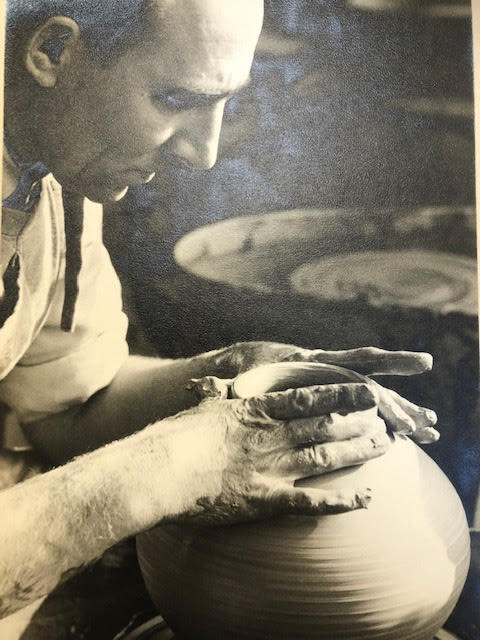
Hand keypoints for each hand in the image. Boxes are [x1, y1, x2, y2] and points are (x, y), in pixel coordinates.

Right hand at [169, 382, 388, 525]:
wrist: (163, 469)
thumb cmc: (178, 435)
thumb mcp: (203, 406)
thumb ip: (216, 392)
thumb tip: (208, 380)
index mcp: (259, 411)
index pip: (310, 398)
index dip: (342, 394)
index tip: (368, 390)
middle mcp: (273, 436)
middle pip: (326, 425)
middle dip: (359, 421)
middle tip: (386, 418)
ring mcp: (273, 467)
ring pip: (326, 456)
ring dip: (358, 450)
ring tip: (385, 446)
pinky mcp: (267, 500)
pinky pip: (311, 501)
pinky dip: (341, 501)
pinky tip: (366, 498)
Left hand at [206, 342, 438, 443]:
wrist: (245, 370)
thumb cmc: (243, 373)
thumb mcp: (234, 378)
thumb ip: (222, 383)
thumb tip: (198, 387)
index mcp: (313, 364)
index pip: (354, 362)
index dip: (388, 363)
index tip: (420, 366)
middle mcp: (329, 376)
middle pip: (373, 388)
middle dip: (401, 404)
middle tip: (431, 421)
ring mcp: (335, 391)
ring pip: (375, 403)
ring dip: (402, 415)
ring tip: (431, 430)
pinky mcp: (335, 405)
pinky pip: (365, 416)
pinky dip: (387, 425)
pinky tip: (408, 438)